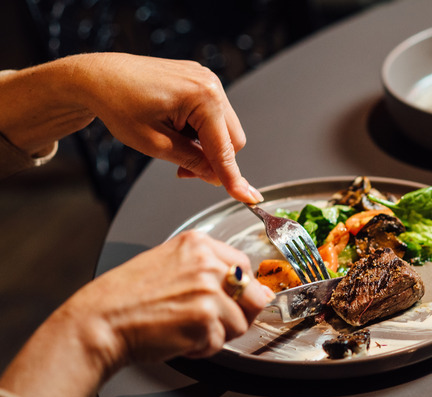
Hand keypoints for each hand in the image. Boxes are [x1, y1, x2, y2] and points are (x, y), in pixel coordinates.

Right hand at [64, 231, 273, 368]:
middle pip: (255, 294)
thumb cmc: (126, 297)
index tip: (232, 300)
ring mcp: (209, 291)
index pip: (244, 266)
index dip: (241, 289)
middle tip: (214, 320)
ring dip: (218, 333)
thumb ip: (206, 268)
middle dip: (240, 313)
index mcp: (199, 244)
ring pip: (240, 323)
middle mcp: (207, 264)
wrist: (100, 321)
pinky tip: (180, 338)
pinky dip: (202, 348)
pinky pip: (220, 343)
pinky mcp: (206, 320)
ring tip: (188, 329)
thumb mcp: (168, 262)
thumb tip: (244, 285)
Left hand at [74, 53, 262, 202]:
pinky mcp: (199, 81)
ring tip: (174, 146)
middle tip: (183, 170)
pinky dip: (200, 131)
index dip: (232, 177)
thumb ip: (192, 161)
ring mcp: (206, 80)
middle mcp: (211, 84)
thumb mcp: (155, 144)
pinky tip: (176, 130)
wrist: (98, 78)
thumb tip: (215, 177)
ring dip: (206, 145)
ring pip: (223, 129)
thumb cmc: (118, 103)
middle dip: (213, 160)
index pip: (224, 148)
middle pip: (232, 139)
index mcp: (203, 97)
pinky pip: (213, 115)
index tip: (247, 197)